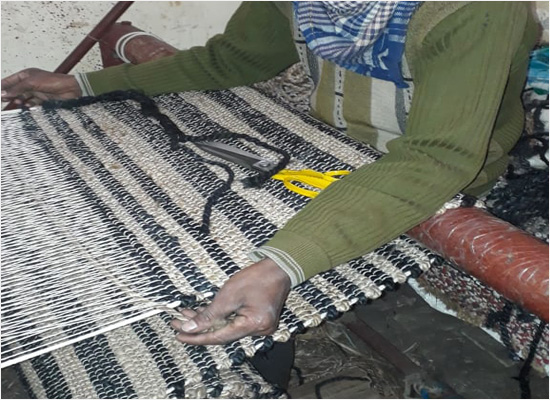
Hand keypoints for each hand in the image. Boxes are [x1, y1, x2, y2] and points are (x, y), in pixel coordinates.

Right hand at [1, 68, 81, 106]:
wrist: (70, 89)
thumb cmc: (53, 81)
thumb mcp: (31, 82)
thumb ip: (17, 88)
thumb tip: (4, 93)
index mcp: (26, 75)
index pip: (10, 81)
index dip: (2, 86)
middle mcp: (31, 82)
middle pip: (16, 90)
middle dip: (9, 95)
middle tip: (3, 100)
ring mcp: (37, 91)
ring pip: (23, 97)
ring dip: (19, 101)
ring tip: (16, 103)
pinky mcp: (43, 99)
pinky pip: (32, 103)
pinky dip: (29, 105)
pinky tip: (27, 107)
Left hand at [171, 258, 290, 344]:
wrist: (279, 268)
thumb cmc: (257, 277)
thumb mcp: (228, 294)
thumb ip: (209, 314)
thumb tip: (189, 328)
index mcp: (254, 325)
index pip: (219, 337)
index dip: (197, 338)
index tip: (179, 335)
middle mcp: (259, 331)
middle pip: (222, 335)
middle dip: (199, 328)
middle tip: (177, 324)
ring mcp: (260, 327)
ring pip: (226, 329)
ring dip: (207, 322)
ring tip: (186, 315)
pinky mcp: (258, 321)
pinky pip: (234, 324)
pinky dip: (219, 319)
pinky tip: (203, 313)